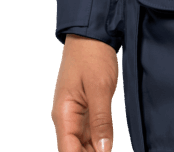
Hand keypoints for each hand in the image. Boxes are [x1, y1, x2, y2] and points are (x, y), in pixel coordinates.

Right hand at [52, 34, 118, 151]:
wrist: (91, 33)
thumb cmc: (92, 56)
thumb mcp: (100, 88)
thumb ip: (101, 120)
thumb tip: (103, 150)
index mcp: (64, 115)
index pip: (68, 151)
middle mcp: (66, 117)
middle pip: (74, 149)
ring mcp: (75, 111)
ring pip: (82, 141)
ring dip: (95, 149)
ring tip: (109, 149)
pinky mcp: (85, 105)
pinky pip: (89, 129)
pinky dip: (98, 137)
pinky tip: (109, 142)